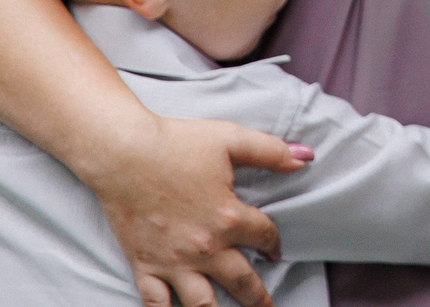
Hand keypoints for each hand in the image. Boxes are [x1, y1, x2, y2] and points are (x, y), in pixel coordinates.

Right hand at [90, 111, 302, 306]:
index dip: (273, 242)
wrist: (122, 154)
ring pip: (202, 304)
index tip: (275, 250)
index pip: (264, 236)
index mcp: (228, 217)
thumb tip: (307, 158)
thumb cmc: (177, 144)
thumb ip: (271, 151)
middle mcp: (204, 248)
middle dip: (258, 298)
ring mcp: (172, 262)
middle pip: (240, 281)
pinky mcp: (143, 266)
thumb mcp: (231, 139)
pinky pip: (156, 304)